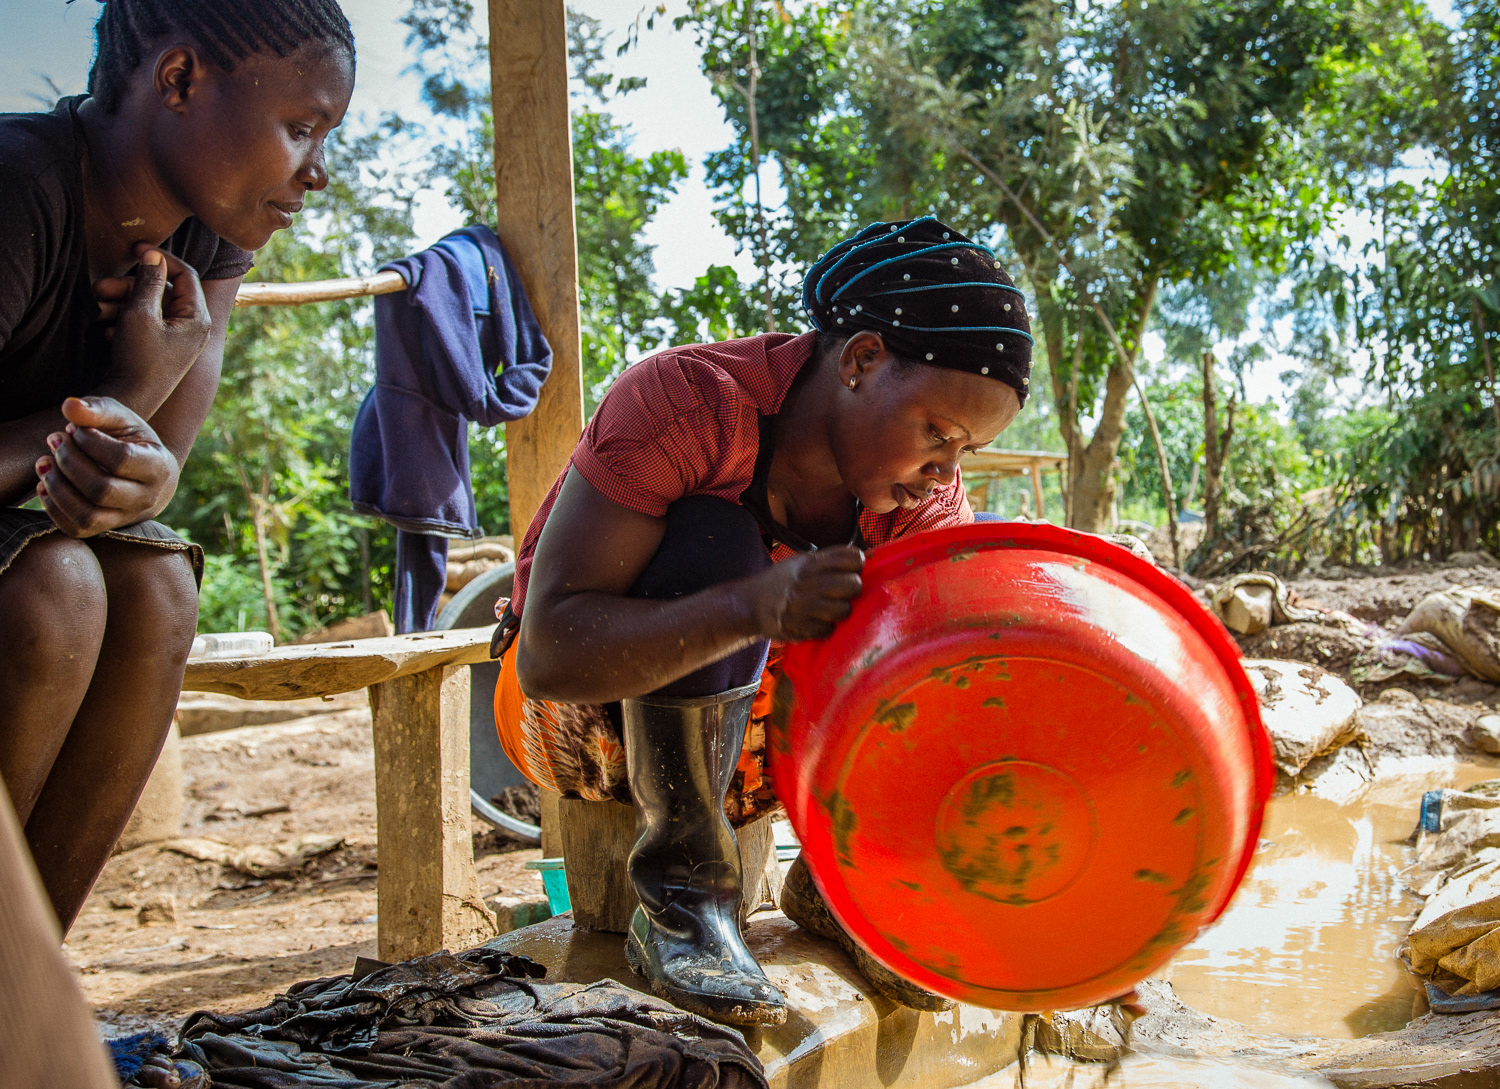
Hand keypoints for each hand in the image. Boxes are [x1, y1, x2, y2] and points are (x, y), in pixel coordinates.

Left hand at [34, 397, 179, 537]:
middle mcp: (147, 499)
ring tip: (45, 461)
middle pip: (101, 489)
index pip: (121, 459)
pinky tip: (45, 482)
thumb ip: (98, 410)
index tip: (75, 429)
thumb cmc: (130, 440)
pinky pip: (74, 529)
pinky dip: (52, 507)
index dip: (90, 442)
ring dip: (57, 487)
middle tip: (55, 439)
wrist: (145, 473)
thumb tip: (68, 406)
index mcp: (159, 468)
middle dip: (69, 462)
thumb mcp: (121, 419)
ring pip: (87, 515)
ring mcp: (126, 518)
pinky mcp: (105, 529)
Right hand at [93, 245, 210, 412]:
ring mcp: (176, 339)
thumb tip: (153, 256)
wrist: (127, 401)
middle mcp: (192, 328)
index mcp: (198, 319)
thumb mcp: (140, 314)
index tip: (135, 249)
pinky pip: (142, 324)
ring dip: (119, 302)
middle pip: (162, 290)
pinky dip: (121, 320)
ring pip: (148, 306)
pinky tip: (105, 330)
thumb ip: (148, 281)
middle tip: (99, 287)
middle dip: (128, 286)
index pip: (185, 275)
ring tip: (96, 308)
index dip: (160, 258)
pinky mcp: (158, 348)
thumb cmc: (137, 359)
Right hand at [748, 545, 864, 641]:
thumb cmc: (781, 582)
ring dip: (840, 611)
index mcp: (809, 563)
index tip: (852, 569)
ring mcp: (802, 606)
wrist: (749, 605)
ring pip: (844, 610)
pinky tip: (816, 621)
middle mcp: (806, 582)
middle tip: (844, 592)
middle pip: (853, 584)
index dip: (857, 563)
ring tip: (831, 609)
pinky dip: (825, 628)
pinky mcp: (799, 628)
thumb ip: (828, 561)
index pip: (851, 557)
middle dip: (852, 589)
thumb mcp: (800, 563)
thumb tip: (867, 558)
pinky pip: (828, 629)